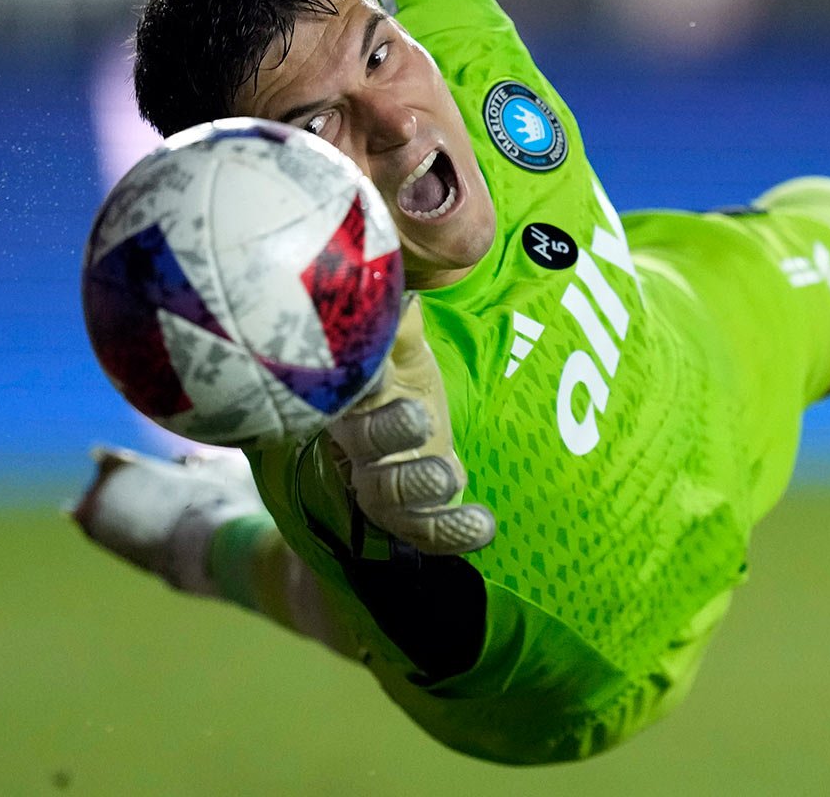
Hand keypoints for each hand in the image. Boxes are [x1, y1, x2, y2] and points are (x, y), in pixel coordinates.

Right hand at [326, 296, 495, 554]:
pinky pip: (421, 531)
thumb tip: (402, 296)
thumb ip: (403, 328)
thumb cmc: (402, 381)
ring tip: (451, 472)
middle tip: (420, 418)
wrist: (413, 425)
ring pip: (383, 496)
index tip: (381, 372)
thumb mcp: (406, 351)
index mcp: (352, 397)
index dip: (361, 387)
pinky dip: (450, 532)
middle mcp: (357, 445)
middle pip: (359, 446)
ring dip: (417, 487)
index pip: (344, 393)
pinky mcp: (409, 515)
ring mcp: (381, 483)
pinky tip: (485, 526)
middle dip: (387, 435)